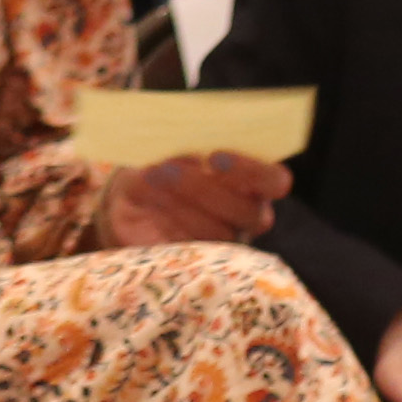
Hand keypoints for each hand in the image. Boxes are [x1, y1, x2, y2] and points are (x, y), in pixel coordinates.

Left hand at [92, 148, 283, 250]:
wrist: (126, 198)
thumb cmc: (162, 162)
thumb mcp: (170, 143)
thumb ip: (186, 136)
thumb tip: (188, 139)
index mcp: (251, 182)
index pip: (275, 181)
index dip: (252, 169)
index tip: (215, 154)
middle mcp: (244, 217)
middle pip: (249, 213)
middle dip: (207, 187)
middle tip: (172, 166)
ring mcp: (222, 246)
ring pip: (219, 233)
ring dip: (184, 202)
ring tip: (153, 176)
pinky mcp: (195, 265)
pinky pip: (191, 253)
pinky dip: (166, 224)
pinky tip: (146, 205)